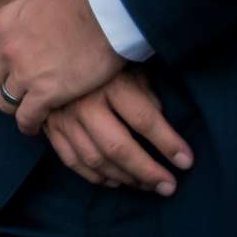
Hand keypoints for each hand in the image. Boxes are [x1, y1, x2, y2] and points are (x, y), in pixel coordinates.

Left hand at [0, 0, 124, 133]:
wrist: (102, 8)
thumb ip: (41, 2)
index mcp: (3, 23)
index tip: (2, 65)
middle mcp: (6, 50)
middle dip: (2, 84)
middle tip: (18, 89)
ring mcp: (23, 73)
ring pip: (5, 101)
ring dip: (14, 106)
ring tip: (26, 111)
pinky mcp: (46, 93)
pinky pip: (27, 117)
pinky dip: (29, 124)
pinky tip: (36, 126)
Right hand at [43, 67, 193, 194]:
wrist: (54, 50)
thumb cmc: (102, 59)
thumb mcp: (130, 69)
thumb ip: (146, 96)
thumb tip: (162, 128)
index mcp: (109, 84)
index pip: (144, 120)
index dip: (168, 143)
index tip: (187, 162)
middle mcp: (83, 103)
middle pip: (117, 147)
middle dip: (147, 171)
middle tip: (169, 187)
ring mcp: (62, 117)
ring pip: (94, 158)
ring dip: (124, 178)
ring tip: (145, 185)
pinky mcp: (49, 126)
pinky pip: (71, 159)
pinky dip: (94, 176)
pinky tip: (113, 181)